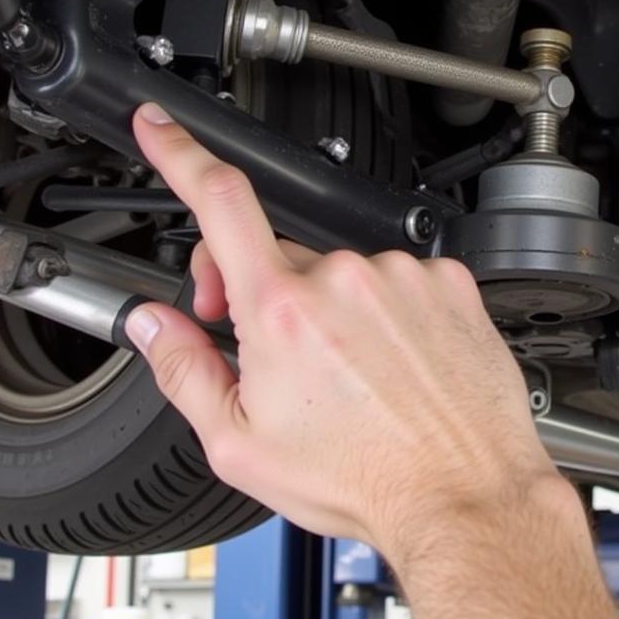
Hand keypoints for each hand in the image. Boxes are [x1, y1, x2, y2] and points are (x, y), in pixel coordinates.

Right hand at [125, 102, 557, 560]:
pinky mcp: (447, 280)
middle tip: (276, 354)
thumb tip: (156, 324)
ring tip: (353, 374)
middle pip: (280, 254)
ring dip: (334, 307)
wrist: (462, 492)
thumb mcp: (241, 444)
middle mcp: (345, 276)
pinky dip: (387, 309)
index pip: (219, 200)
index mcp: (283, 307)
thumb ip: (185, 369)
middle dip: (263, 291)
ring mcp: (403, 273)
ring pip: (343, 272)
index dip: (179, 152)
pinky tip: (394, 360)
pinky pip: (398, 279)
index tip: (162, 126)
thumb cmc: (363, 475)